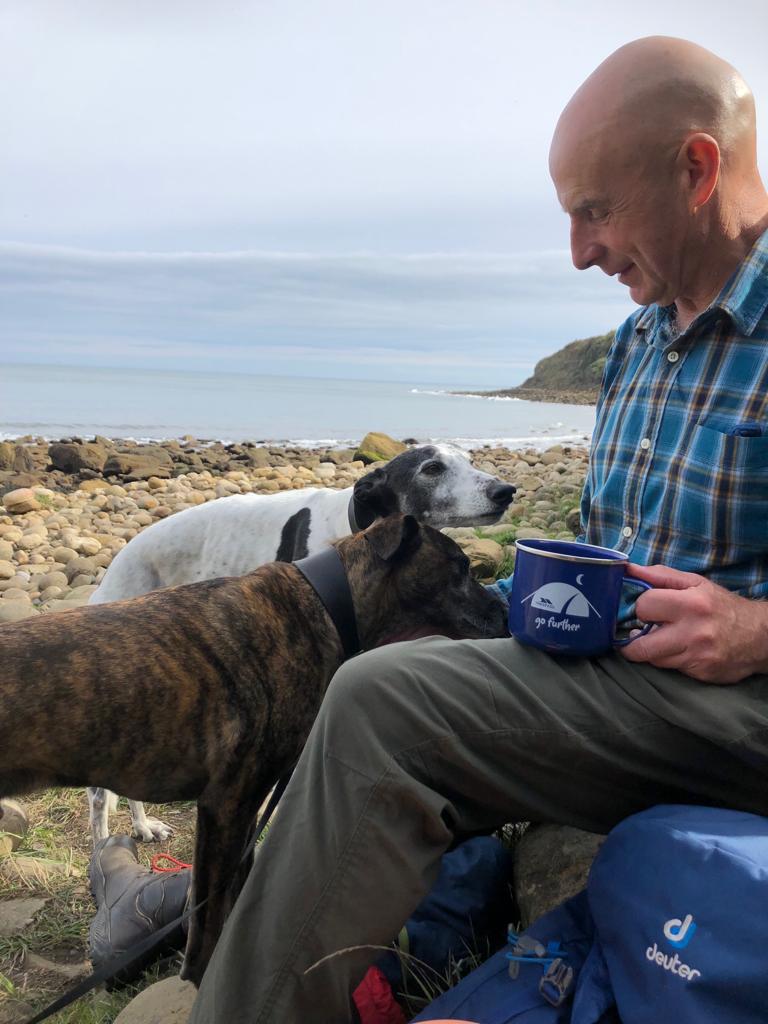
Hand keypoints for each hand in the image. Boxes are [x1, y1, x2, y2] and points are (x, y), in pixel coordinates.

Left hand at [620, 563, 767, 683]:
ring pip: (654, 660)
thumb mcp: (695, 583)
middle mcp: (694, 632)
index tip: (646, 609)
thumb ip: (660, 576)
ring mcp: (698, 657)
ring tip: (661, 639)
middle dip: (634, 640)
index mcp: (692, 604)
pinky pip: (672, 669)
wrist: (761, 637)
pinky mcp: (702, 674)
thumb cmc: (722, 606)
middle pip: (641, 646)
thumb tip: (628, 569)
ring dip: (652, 651)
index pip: (644, 606)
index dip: (641, 607)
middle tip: (639, 633)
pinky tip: (680, 650)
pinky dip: (670, 660)